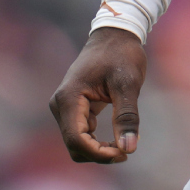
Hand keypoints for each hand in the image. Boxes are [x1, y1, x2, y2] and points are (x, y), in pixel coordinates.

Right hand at [49, 26, 147, 162]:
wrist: (115, 35)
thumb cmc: (122, 55)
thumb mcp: (128, 84)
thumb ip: (127, 116)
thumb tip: (129, 149)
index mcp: (68, 99)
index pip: (76, 139)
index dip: (98, 153)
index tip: (124, 153)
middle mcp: (60, 105)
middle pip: (74, 145)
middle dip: (99, 154)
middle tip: (127, 150)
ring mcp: (65, 108)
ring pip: (77, 143)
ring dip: (98, 150)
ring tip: (124, 145)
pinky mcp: (74, 109)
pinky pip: (81, 134)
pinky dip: (97, 141)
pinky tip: (118, 137)